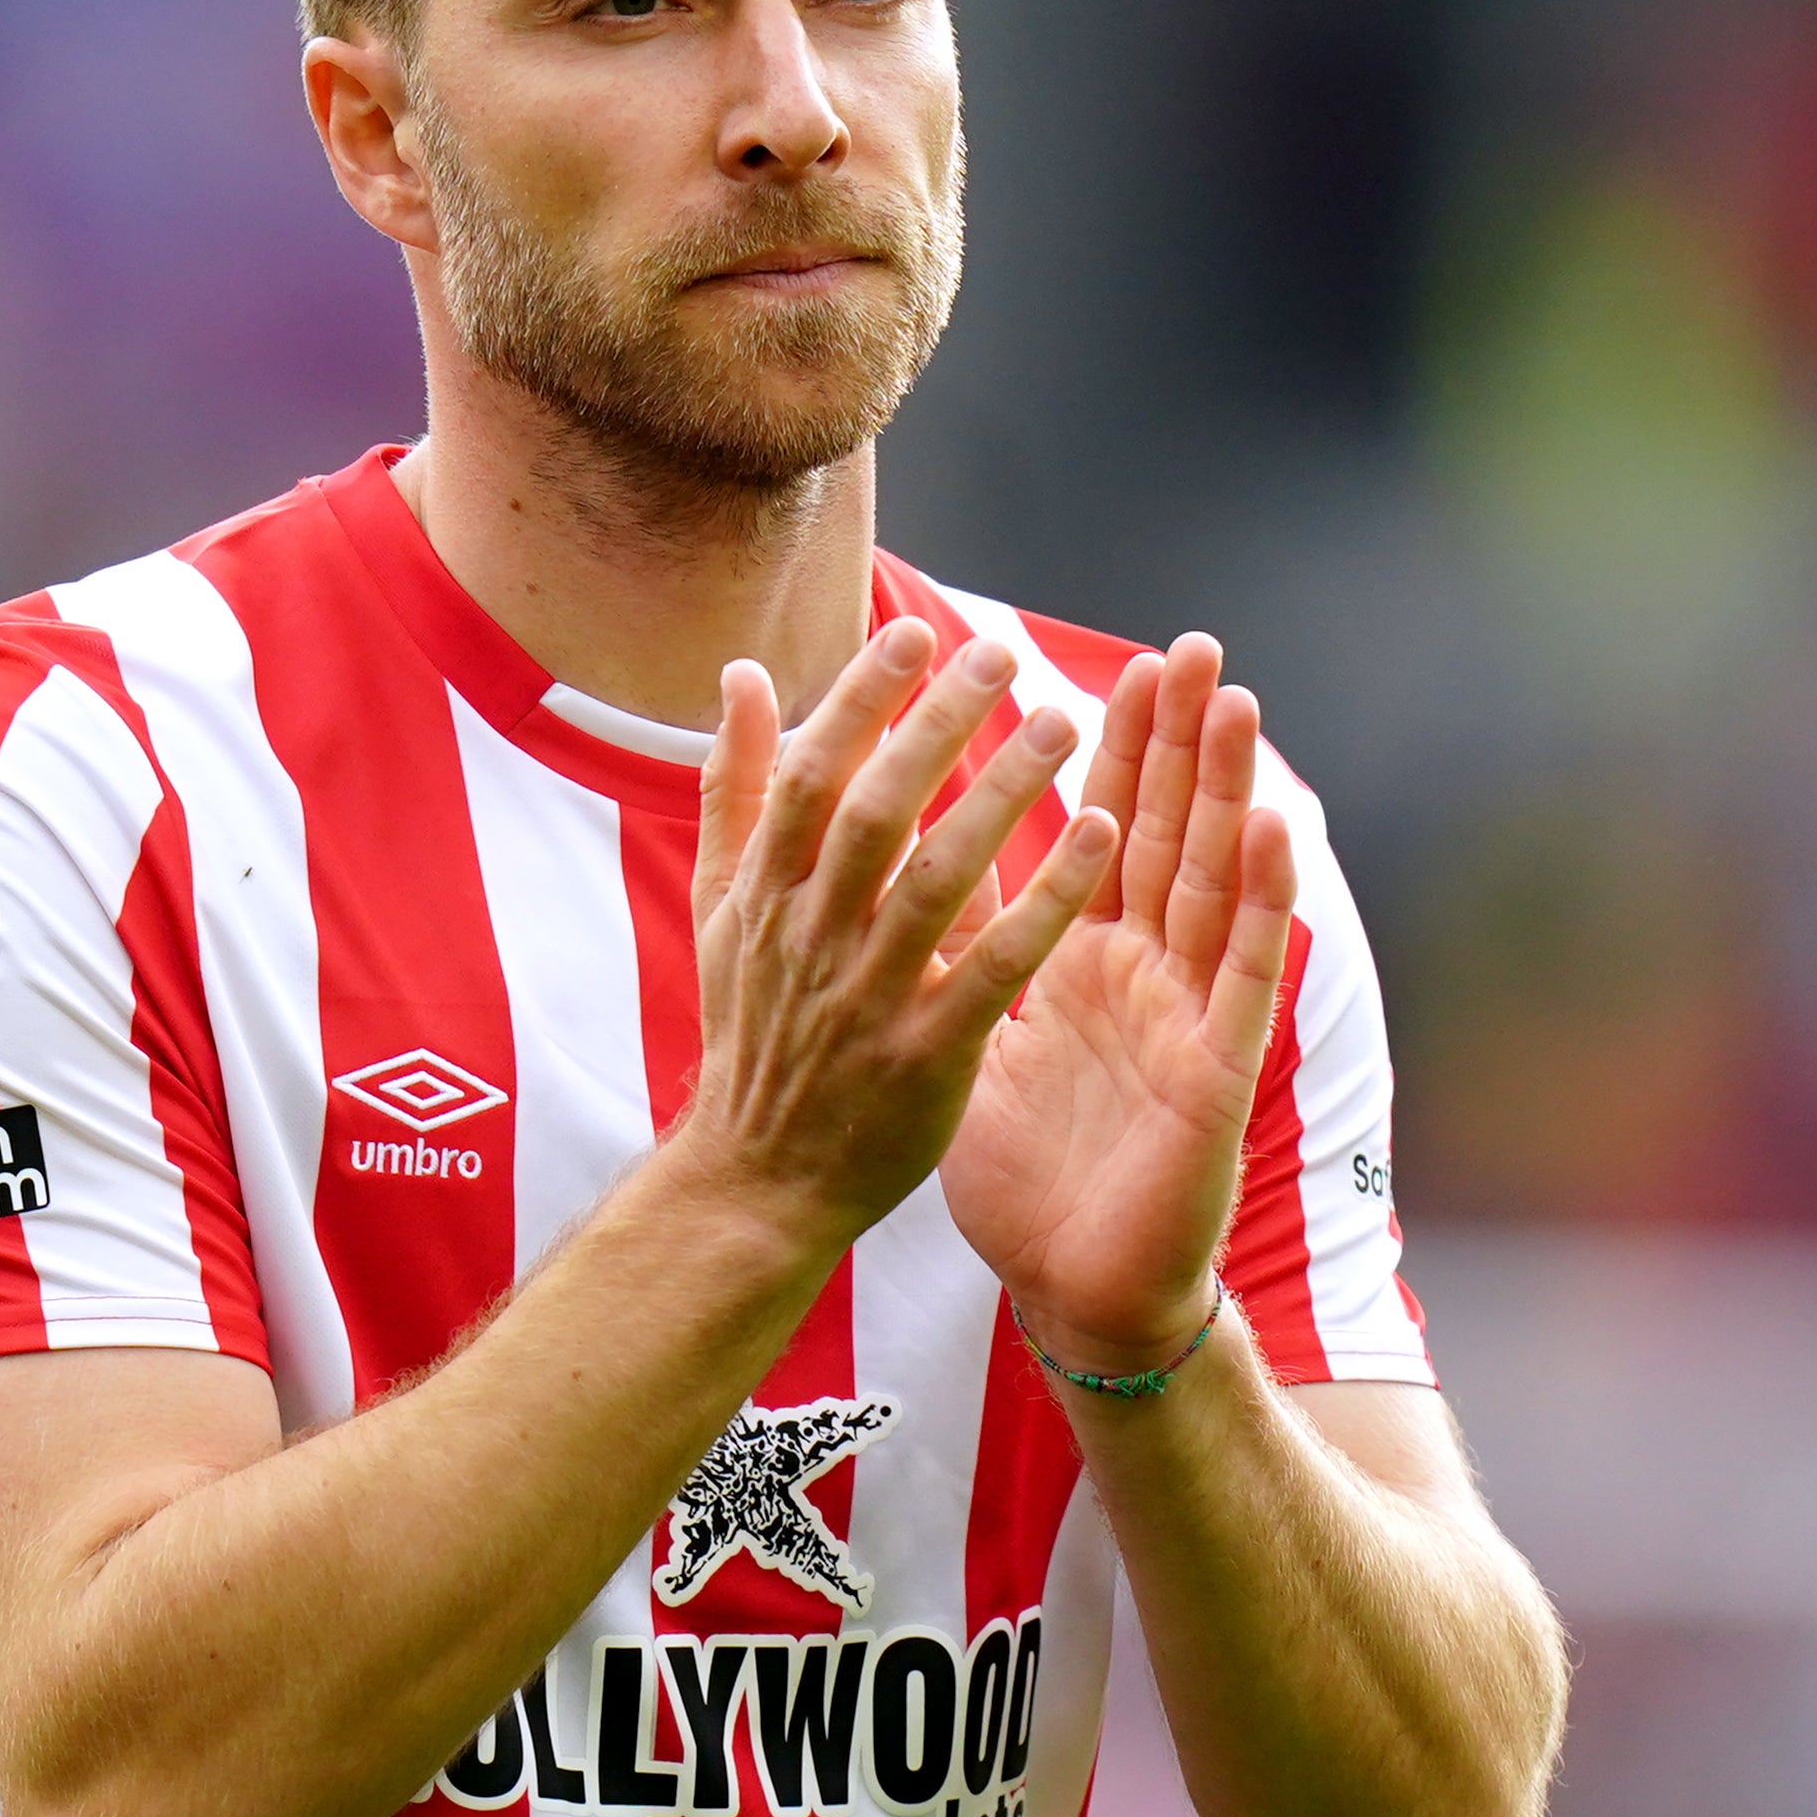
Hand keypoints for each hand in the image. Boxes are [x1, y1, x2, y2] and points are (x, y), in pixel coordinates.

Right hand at [680, 620, 1119, 1235]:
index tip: (913, 633)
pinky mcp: (925, 1056)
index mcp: (763, 893)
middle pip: (876, 812)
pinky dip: (1044, 901)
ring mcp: (867, 998)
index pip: (810, 775)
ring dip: (1003, 796)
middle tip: (997, 654)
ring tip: (1061, 724)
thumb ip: (733, 789)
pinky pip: (994, 967)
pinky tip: (1097, 838)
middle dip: (936, 727)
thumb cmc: (752, 1031)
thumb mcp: (719, 909)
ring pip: (938, 879)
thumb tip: (737, 674)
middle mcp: (811, 936)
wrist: (757, 1182)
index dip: (859, 699)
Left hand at [943, 633, 1295, 1371]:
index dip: (1115, 751)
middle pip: (1168, 833)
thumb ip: (966, 943)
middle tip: (1190, 648)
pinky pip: (1241, 979)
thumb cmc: (1026, 1173)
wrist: (1068, 1287)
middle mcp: (1144, 973)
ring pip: (1214, 885)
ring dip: (1229, 794)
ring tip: (1234, 705)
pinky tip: (1270, 833)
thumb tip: (921, 853)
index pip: (1104, 830)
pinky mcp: (1217, 1073)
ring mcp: (1186, 1016)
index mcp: (1083, 958)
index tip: (1123, 664)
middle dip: (1179, 743)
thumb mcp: (975, 1034)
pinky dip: (1258, 905)